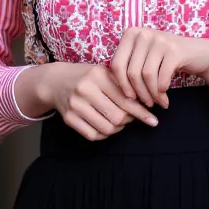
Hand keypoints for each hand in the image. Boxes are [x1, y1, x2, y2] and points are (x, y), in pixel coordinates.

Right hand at [17, 61, 159, 140]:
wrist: (56, 81)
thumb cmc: (87, 77)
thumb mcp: (104, 73)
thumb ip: (123, 86)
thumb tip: (146, 104)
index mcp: (98, 76)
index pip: (125, 99)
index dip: (141, 112)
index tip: (153, 120)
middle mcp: (85, 90)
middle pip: (117, 117)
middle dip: (128, 121)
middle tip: (130, 118)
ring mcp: (75, 105)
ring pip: (106, 128)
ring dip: (117, 129)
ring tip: (118, 121)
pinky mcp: (69, 118)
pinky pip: (93, 135)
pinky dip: (104, 135)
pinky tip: (106, 126)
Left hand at [109, 27, 208, 107]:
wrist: (199, 53)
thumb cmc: (166, 59)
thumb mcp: (144, 56)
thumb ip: (128, 65)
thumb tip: (113, 89)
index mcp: (131, 33)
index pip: (116, 64)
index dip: (121, 85)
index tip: (129, 97)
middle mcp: (144, 33)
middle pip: (131, 72)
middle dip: (138, 93)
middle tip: (145, 104)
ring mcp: (160, 40)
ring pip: (146, 76)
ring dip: (150, 95)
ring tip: (156, 103)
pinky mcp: (174, 50)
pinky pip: (161, 78)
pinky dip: (161, 93)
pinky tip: (165, 99)